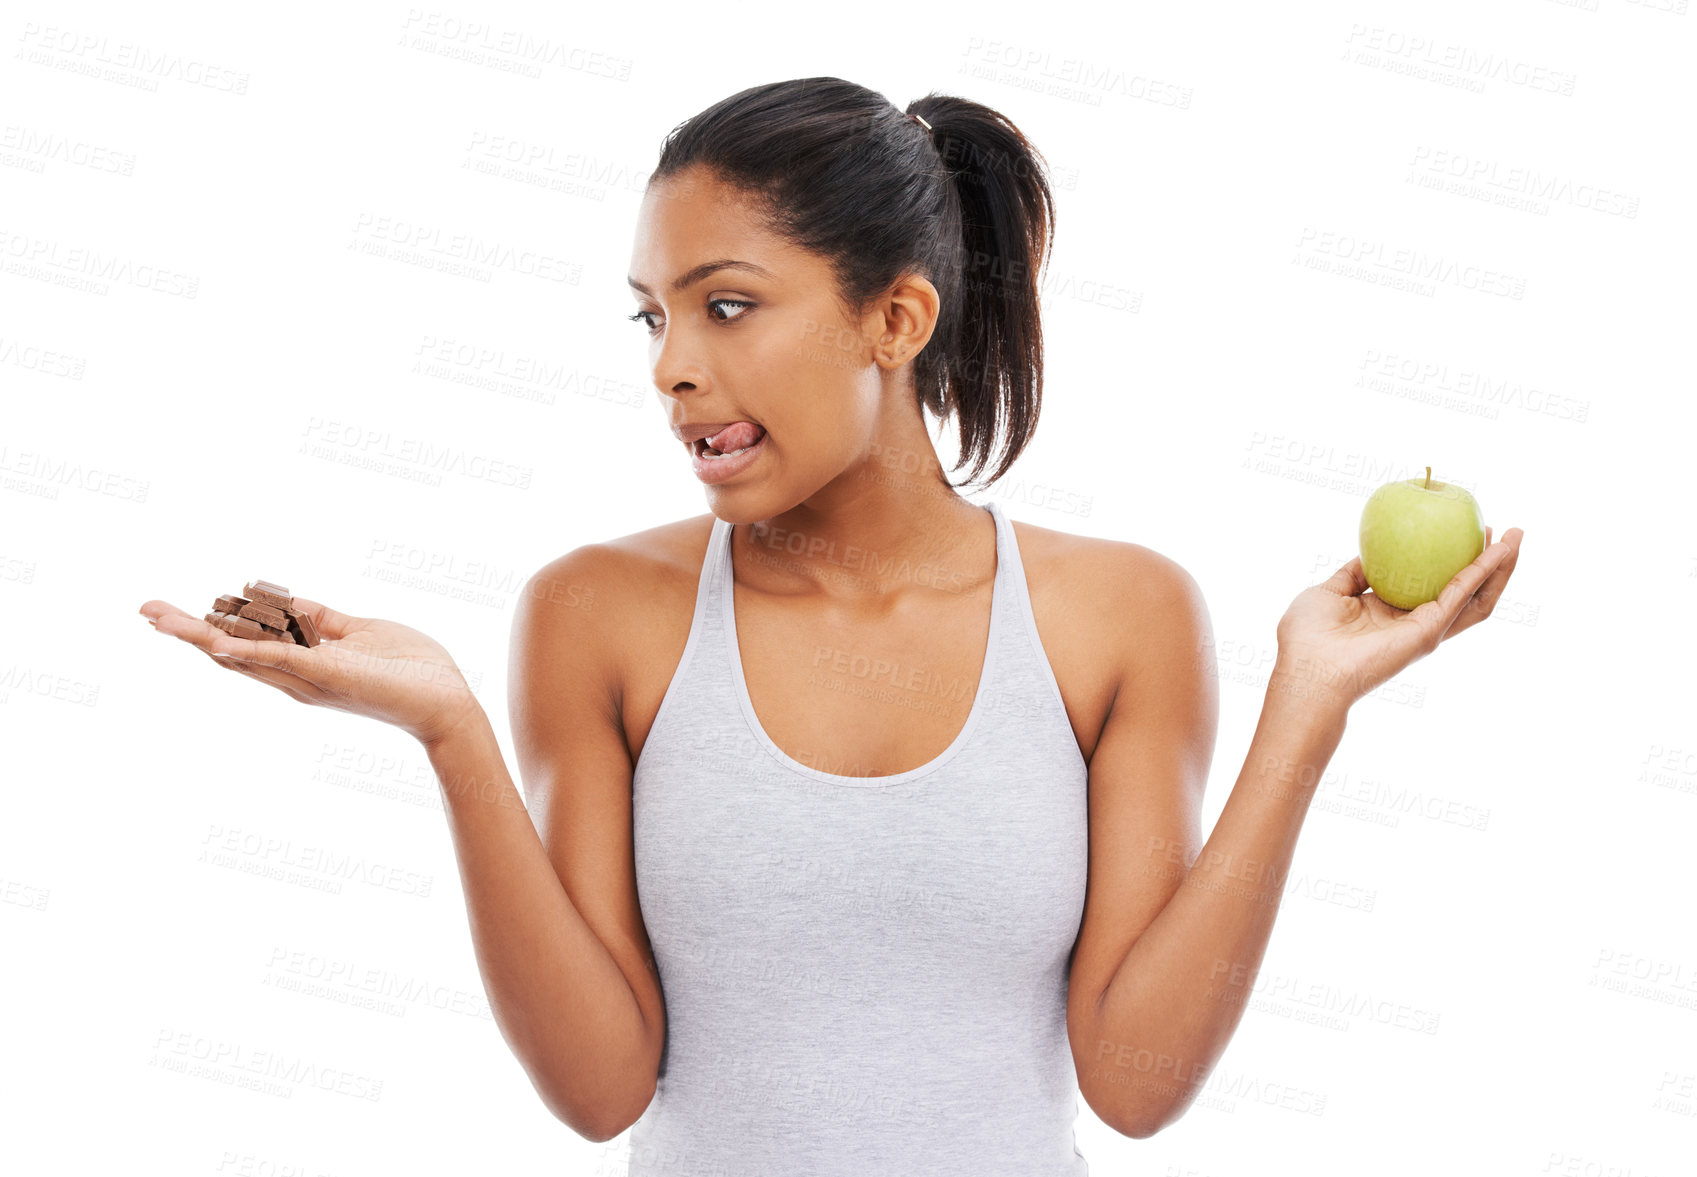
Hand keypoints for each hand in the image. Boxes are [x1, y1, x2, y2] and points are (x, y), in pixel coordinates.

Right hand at [139, 596, 481, 747]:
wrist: (448, 702)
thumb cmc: (413, 670)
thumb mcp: (361, 631)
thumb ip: (324, 620)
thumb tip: (291, 603)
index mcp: (304, 666)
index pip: (245, 644)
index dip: (209, 626)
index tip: (170, 612)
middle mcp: (297, 678)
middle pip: (230, 654)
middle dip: (187, 632)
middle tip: (146, 610)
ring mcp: (310, 680)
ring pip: (246, 657)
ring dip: (202, 637)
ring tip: (162, 620)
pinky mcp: (331, 675)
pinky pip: (284, 660)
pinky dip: (251, 650)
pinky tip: (218, 641)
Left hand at [1271, 526, 1524, 712]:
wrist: (1307, 669)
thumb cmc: (1307, 637)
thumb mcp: (1328, 592)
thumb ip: (1351, 574)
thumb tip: (1368, 553)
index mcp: (1389, 613)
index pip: (1429, 585)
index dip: (1448, 561)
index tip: (1462, 530)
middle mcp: (1412, 622)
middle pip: (1463, 592)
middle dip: (1488, 564)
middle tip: (1505, 532)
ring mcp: (1425, 629)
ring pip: (1475, 597)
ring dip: (1499, 567)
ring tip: (1516, 538)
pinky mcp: (1428, 631)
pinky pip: (1461, 595)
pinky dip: (1482, 571)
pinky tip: (1497, 551)